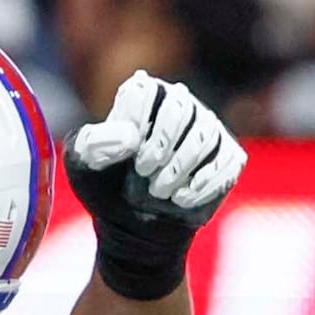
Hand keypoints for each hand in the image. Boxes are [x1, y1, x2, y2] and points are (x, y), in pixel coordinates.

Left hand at [63, 74, 245, 300]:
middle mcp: (179, 104)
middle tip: (144, 172)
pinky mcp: (228, 157)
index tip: (129, 153)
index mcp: (140, 94)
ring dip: (180, 168)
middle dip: (162, 144)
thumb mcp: (85, 165)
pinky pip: (227, 162)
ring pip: (206, 134)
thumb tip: (131, 135)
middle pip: (182, 106)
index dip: (138, 121)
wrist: (137, 225)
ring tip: (159, 191)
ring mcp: (207, 129)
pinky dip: (204, 184)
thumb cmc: (107, 186)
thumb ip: (96, 144)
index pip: (146, 88)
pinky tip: (182, 199)